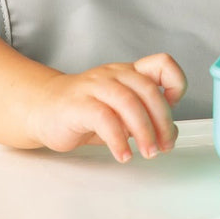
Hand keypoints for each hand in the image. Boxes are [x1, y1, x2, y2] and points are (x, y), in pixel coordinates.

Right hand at [30, 53, 186, 161]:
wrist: (43, 110)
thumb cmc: (84, 111)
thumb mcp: (121, 112)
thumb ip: (146, 118)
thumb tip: (170, 134)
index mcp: (129, 73)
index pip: (161, 64)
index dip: (176, 83)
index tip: (175, 106)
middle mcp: (114, 75)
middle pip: (148, 89)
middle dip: (162, 121)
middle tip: (164, 145)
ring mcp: (94, 86)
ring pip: (129, 102)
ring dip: (144, 132)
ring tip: (147, 152)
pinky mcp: (78, 104)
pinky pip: (104, 118)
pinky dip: (119, 140)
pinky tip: (123, 154)